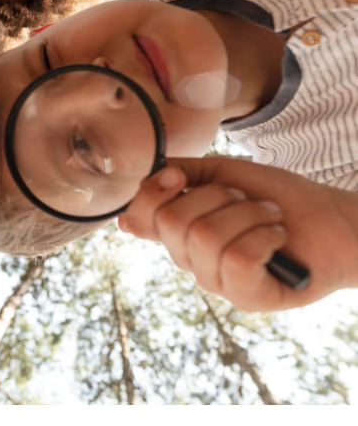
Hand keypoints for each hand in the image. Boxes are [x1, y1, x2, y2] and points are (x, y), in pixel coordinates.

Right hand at [120, 157, 357, 311]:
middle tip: (247, 201)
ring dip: (249, 215)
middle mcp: (190, 259)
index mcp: (180, 231)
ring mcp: (216, 281)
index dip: (151, 194)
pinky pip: (237, 257)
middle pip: (172, 221)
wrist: (332, 219)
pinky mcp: (245, 297)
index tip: (178, 177)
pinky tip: (277, 239)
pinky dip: (265, 236)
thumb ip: (185, 172)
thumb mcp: (225, 173)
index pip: (137, 219)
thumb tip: (154, 174)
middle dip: (218, 197)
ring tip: (270, 218)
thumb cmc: (279, 197)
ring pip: (207, 237)